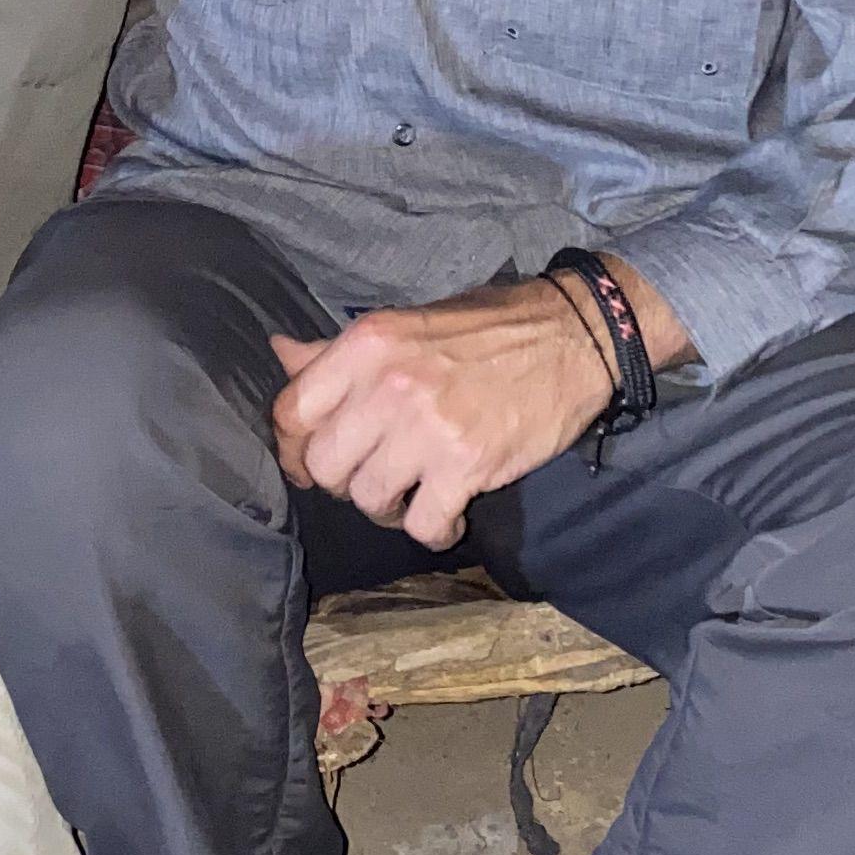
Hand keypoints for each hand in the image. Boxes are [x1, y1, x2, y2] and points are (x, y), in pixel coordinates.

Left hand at [267, 279, 615, 552]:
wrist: (574, 334)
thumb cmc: (486, 328)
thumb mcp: (404, 324)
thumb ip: (338, 351)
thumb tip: (280, 351)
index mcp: (367, 344)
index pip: (291, 412)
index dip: (295, 447)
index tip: (315, 461)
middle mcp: (388, 385)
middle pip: (325, 466)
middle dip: (345, 482)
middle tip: (375, 476)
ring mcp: (427, 427)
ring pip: (369, 499)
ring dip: (389, 508)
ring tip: (415, 495)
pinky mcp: (467, 465)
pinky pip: (422, 525)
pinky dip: (435, 530)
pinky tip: (450, 516)